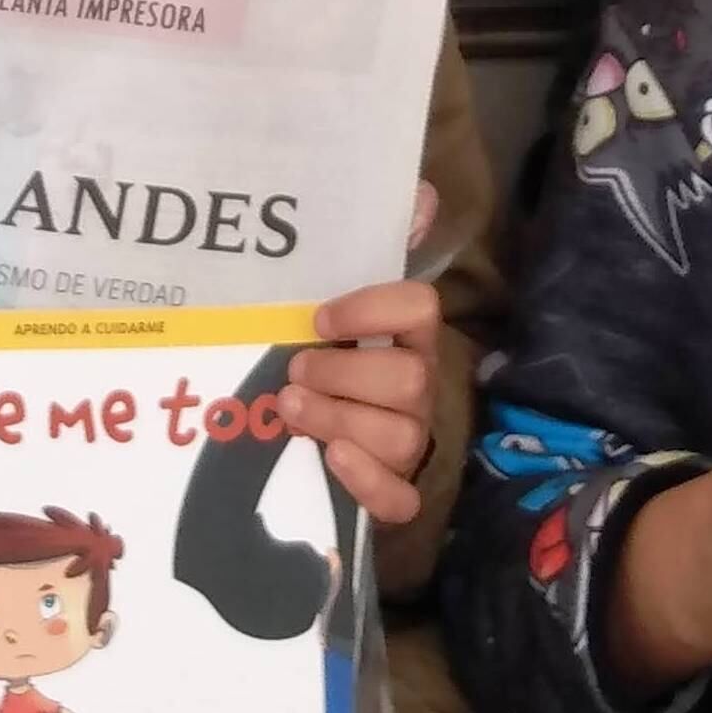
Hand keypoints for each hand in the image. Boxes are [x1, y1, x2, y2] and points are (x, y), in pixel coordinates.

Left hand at [282, 278, 441, 526]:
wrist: (337, 445)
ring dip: (337, 420)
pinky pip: (400, 498)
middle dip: (341, 374)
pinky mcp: (399, 491)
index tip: (319, 322)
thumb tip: (380, 214)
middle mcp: (420, 389)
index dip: (371, 310)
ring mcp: (413, 441)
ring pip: (400, 436)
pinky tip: (332, 458)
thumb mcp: (328, 333)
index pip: (420, 307)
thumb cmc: (327, 373)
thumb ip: (330, 295)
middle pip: (409, 378)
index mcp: (410, 339)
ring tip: (291, 407)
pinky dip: (366, 480)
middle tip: (295, 372)